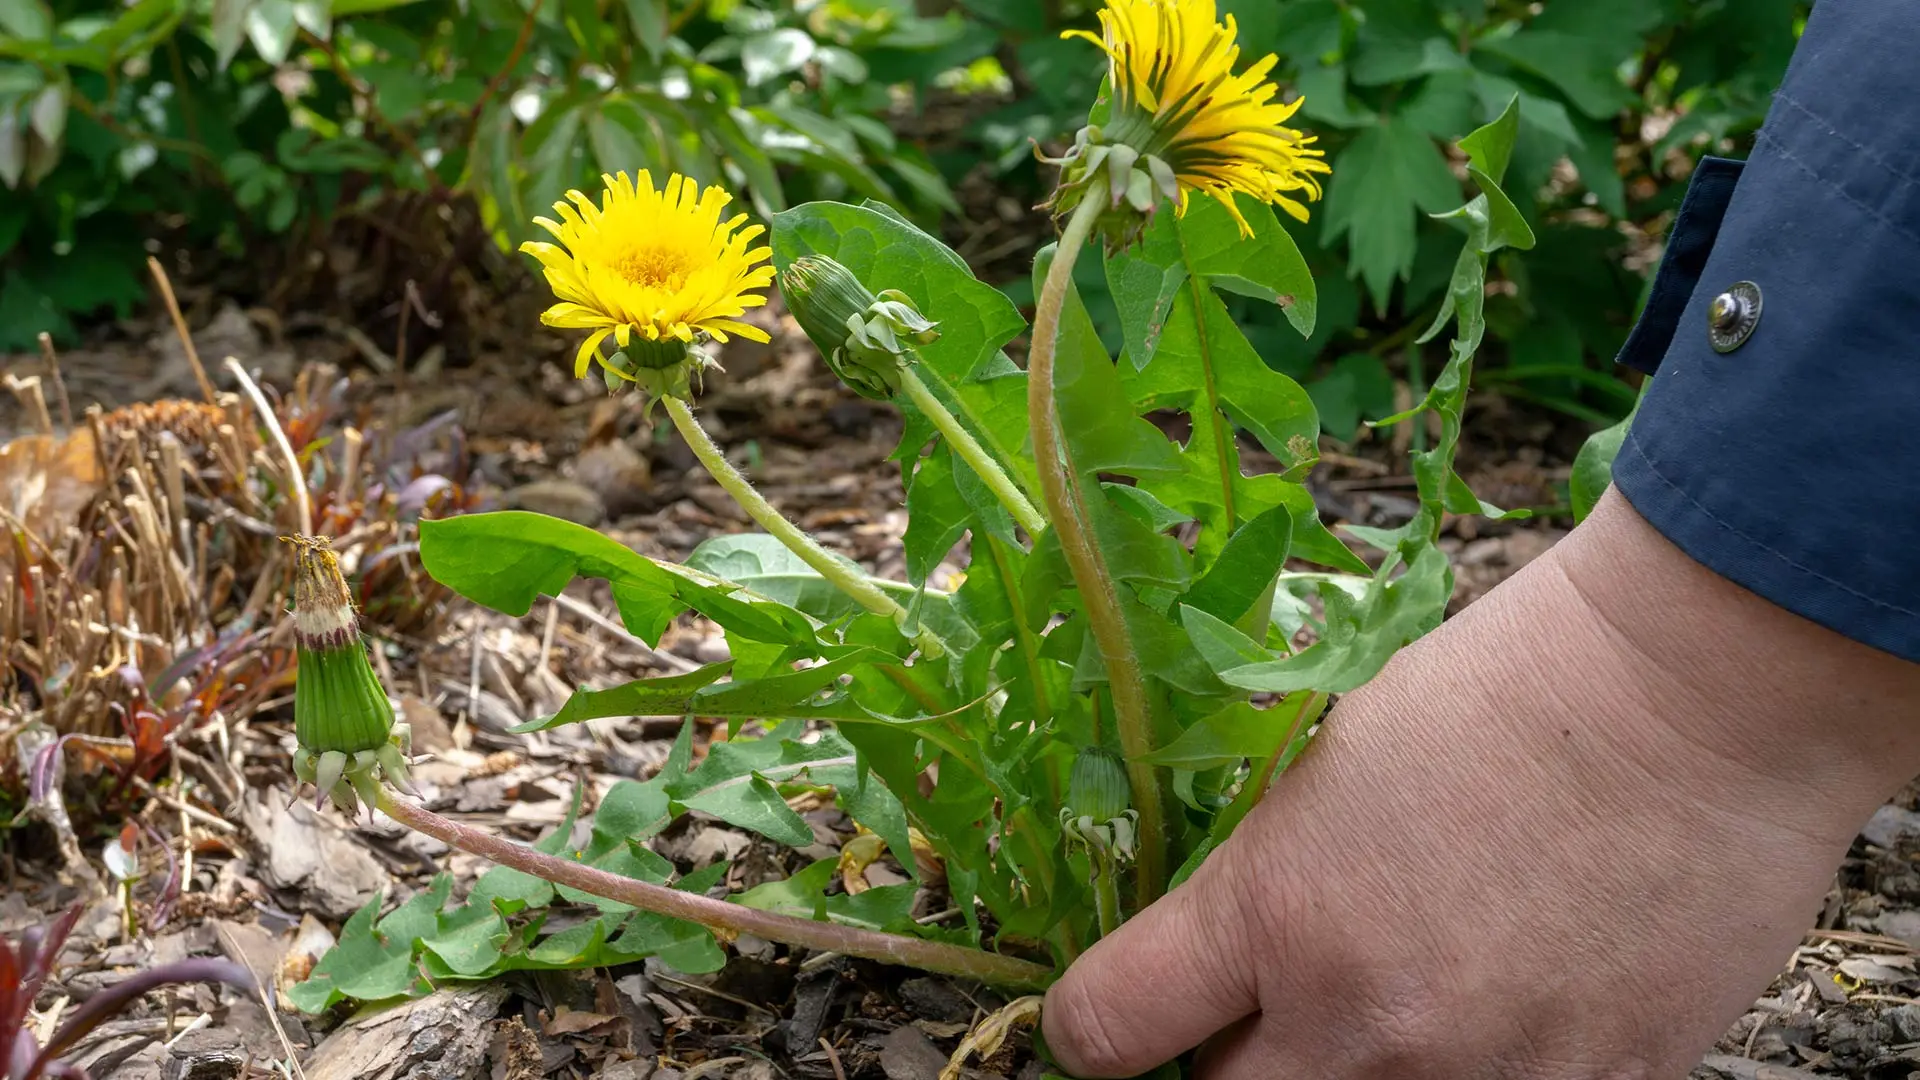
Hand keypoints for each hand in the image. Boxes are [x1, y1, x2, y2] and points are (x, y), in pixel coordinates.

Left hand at [1042, 492, 1919, 1078]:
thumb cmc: (1505, 691)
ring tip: (1394, 1003)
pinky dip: (1479, 1078)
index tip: (1108, 1018)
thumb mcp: (1326, 763)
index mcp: (1272, 912)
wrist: (1694, 697)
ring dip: (1351, 1079)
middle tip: (1259, 1015)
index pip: (1104, 1030)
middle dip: (1223, 1069)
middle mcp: (1363, 1022)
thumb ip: (1259, 882)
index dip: (1091, 1026)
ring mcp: (1485, 1076)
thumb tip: (1217, 955)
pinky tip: (1502, 1011)